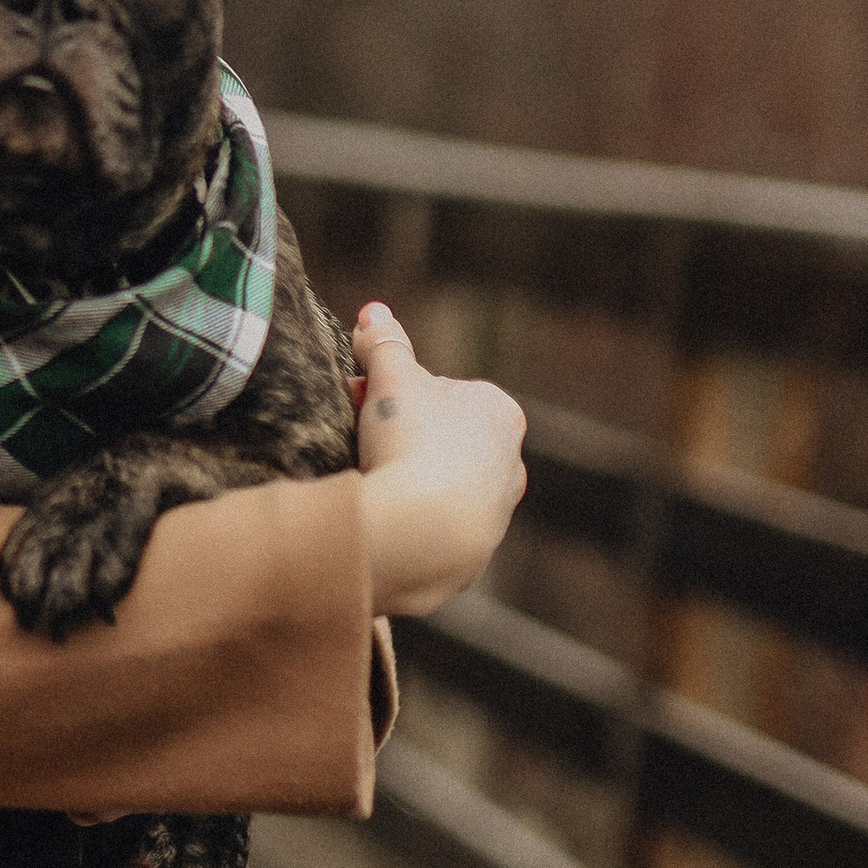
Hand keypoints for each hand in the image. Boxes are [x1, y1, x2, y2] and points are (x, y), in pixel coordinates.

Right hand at [351, 302, 525, 616]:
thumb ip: (383, 343)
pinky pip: (432, 527)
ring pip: (437, 483)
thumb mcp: (390, 378)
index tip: (360, 401)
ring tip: (369, 483)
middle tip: (358, 438)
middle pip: (440, 437)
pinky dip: (407, 520)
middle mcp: (509, 463)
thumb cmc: (412, 443)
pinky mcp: (473, 556)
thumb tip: (374, 311)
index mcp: (498, 413)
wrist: (420, 532)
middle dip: (398, 435)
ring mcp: (495, 514)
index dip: (393, 393)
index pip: (440, 391)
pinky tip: (383, 519)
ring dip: (404, 478)